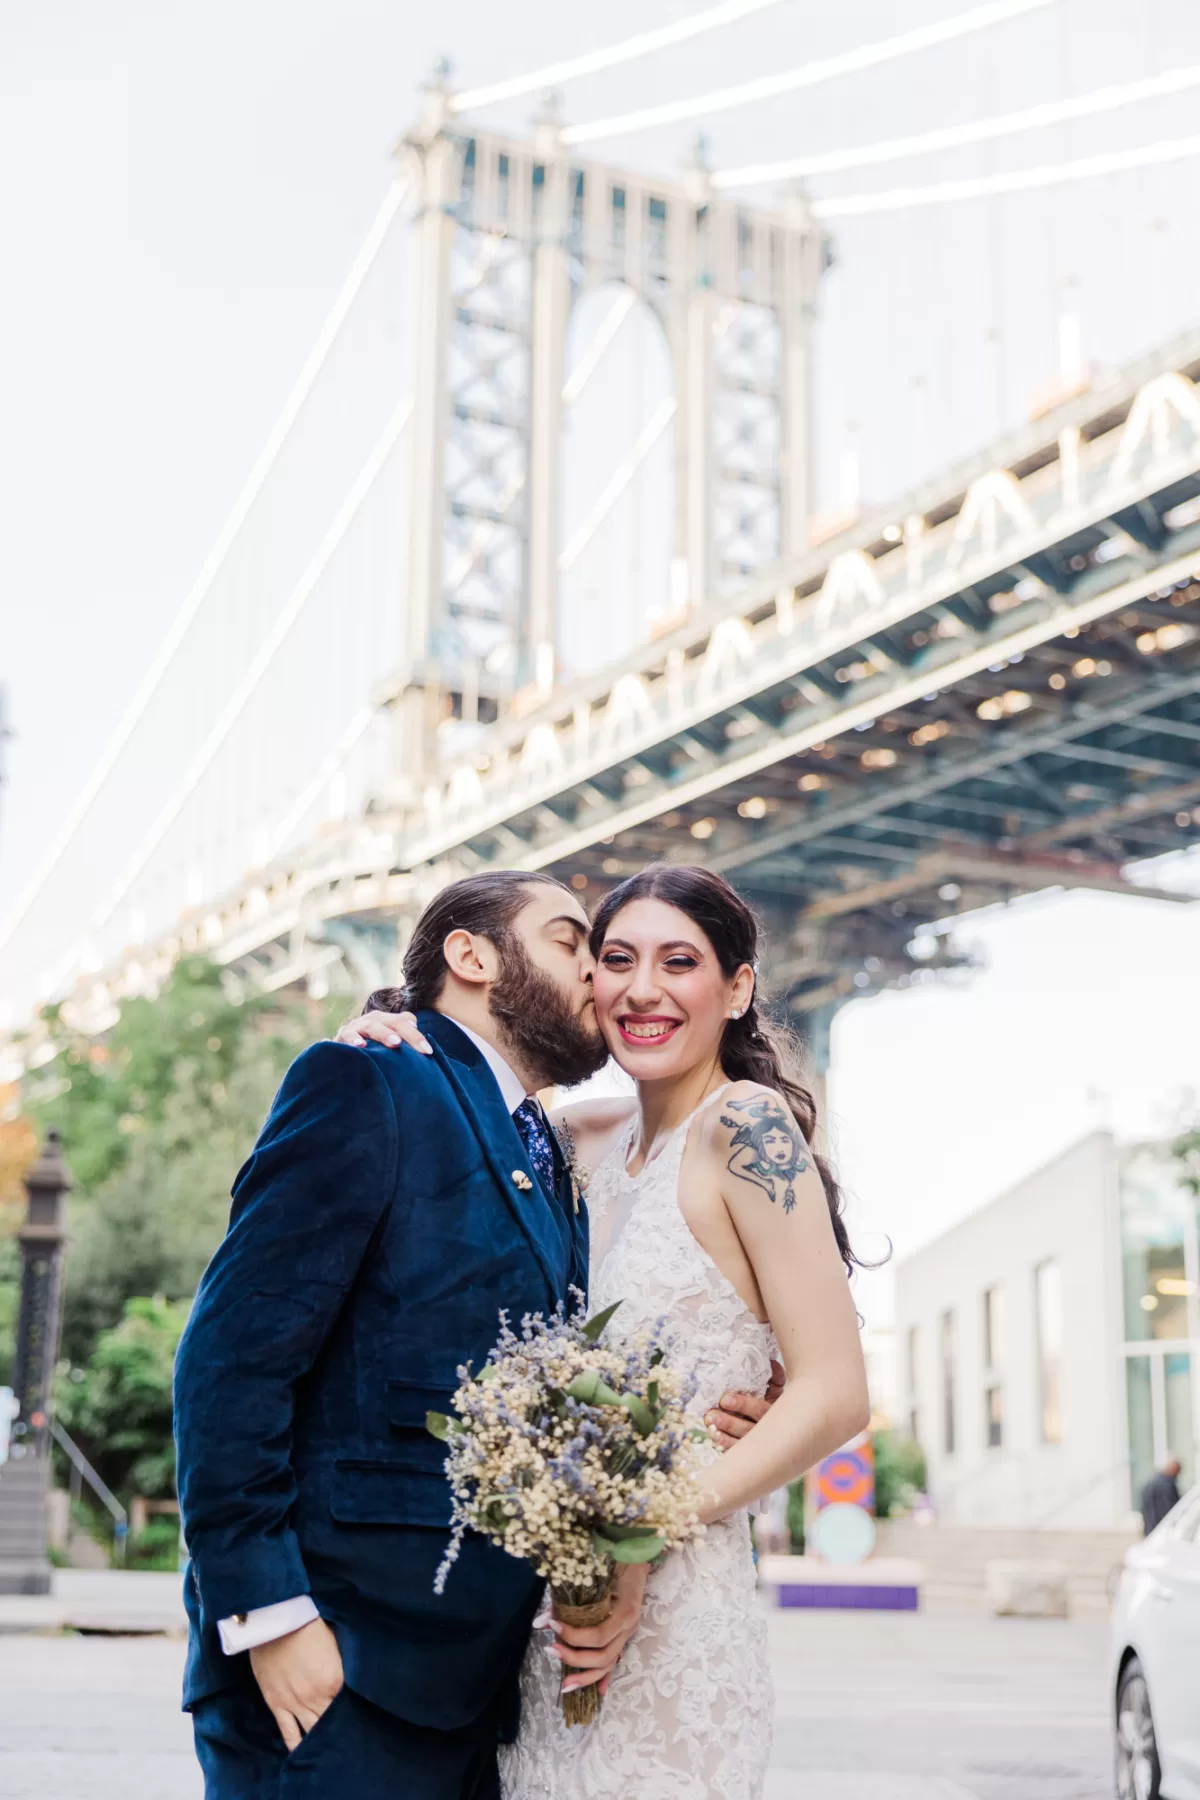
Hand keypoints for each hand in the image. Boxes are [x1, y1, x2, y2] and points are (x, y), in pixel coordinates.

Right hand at [249, 1618, 343, 1751]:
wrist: (275, 1620)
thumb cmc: (307, 1624)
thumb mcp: (335, 1641)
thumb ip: (343, 1663)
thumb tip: (352, 1675)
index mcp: (334, 1680)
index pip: (348, 1704)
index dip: (353, 1711)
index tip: (360, 1719)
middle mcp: (316, 1697)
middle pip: (331, 1722)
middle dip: (339, 1730)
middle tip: (346, 1741)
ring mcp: (295, 1703)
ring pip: (311, 1732)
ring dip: (320, 1741)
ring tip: (329, 1753)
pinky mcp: (277, 1704)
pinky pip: (288, 1733)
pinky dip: (296, 1745)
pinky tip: (303, 1755)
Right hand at [335, 1009, 431, 1052]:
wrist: (342, 1051)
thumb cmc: (372, 1048)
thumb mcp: (389, 1041)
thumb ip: (403, 1034)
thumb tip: (419, 1033)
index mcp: (387, 1020)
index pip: (406, 1023)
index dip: (418, 1036)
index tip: (428, 1052)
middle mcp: (374, 1020)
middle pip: (394, 1022)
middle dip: (408, 1034)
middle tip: (420, 1047)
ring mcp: (358, 1026)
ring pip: (372, 1026)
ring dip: (384, 1034)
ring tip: (395, 1043)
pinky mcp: (342, 1036)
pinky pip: (348, 1035)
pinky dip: (353, 1039)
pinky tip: (360, 1046)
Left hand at [543, 1561, 648, 1696]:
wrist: (637, 1553)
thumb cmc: (616, 1559)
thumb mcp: (595, 1572)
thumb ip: (570, 1596)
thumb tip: (541, 1621)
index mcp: (626, 1610)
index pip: (600, 1634)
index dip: (575, 1635)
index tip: (553, 1627)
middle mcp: (629, 1627)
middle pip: (604, 1656)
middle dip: (575, 1658)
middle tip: (551, 1650)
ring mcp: (629, 1633)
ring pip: (609, 1664)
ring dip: (585, 1677)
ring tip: (564, 1685)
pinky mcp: (624, 1635)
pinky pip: (615, 1662)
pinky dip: (604, 1677)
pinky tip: (598, 1692)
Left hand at [704, 1359, 784, 1449]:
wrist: (790, 1435)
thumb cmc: (778, 1408)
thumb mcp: (779, 1394)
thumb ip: (776, 1379)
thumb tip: (772, 1362)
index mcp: (774, 1414)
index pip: (760, 1410)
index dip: (743, 1404)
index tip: (724, 1399)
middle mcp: (767, 1432)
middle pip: (748, 1429)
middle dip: (729, 1423)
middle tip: (711, 1415)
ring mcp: (759, 1444)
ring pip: (741, 1443)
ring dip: (723, 1435)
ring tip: (709, 1425)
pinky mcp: (750, 1452)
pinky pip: (737, 1453)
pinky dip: (725, 1446)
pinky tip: (714, 1438)